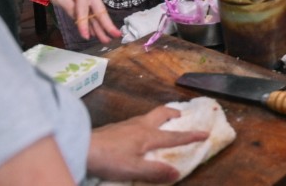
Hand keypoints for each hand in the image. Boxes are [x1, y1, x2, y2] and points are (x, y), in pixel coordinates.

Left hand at [45, 0, 119, 42]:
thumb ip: (67, 6)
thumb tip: (78, 19)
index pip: (83, 11)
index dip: (84, 24)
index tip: (86, 37)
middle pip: (100, 12)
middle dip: (107, 25)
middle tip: (115, 36)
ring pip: (99, 14)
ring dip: (103, 27)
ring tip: (108, 39)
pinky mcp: (93, 0)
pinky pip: (95, 13)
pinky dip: (98, 23)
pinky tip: (99, 32)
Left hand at [87, 106, 208, 183]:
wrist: (80, 148)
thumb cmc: (109, 159)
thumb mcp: (134, 169)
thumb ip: (155, 171)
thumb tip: (177, 173)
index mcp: (148, 136)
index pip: (174, 136)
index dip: (191, 136)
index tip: (205, 133)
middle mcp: (140, 126)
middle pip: (161, 113)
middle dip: (174, 113)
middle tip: (181, 116)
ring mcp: (126, 125)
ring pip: (147, 116)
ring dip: (159, 117)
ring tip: (162, 124)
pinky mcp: (114, 129)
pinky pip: (135, 122)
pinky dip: (144, 124)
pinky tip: (136, 134)